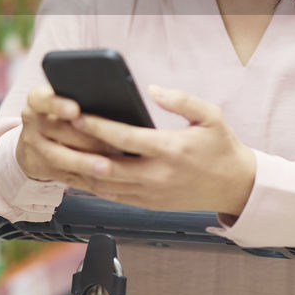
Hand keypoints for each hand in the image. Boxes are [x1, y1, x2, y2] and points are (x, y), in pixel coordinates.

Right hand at [15, 85, 118, 183]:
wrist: (34, 138)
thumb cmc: (61, 112)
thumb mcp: (64, 99)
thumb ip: (84, 101)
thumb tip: (118, 107)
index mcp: (37, 100)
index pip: (43, 99)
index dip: (59, 105)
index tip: (75, 111)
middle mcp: (33, 123)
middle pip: (58, 130)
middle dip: (85, 139)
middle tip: (111, 144)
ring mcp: (34, 148)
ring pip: (59, 158)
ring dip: (85, 164)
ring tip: (108, 168)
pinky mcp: (42, 170)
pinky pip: (68, 178)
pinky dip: (89, 183)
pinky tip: (108, 188)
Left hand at [60, 85, 256, 216]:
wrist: (235, 186)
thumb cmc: (221, 148)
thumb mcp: (210, 116)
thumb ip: (181, 100)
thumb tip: (153, 90)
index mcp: (170, 149)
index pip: (125, 139)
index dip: (98, 127)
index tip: (78, 115)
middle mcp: (157, 175)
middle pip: (107, 166)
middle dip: (80, 150)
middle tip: (59, 136)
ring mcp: (151, 193)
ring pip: (105, 186)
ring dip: (80, 171)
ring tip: (60, 155)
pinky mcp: (149, 204)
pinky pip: (113, 198)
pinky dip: (93, 186)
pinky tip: (78, 173)